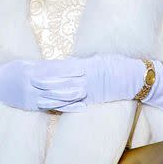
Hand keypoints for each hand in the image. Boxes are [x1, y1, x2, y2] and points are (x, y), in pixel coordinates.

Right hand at [0, 59, 86, 111]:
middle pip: (55, 85)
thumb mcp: (25, 64)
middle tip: (85, 80)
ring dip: (69, 96)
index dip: (67, 70)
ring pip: (54, 97)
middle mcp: (31, 85)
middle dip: (71, 83)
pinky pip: (51, 107)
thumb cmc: (12, 71)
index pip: (53, 71)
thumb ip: (41, 66)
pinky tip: (77, 107)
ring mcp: (32, 97)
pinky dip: (65, 107)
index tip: (80, 67)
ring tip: (83, 93)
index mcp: (31, 72)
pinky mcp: (33, 106)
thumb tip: (60, 65)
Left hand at [30, 54, 145, 105]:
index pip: (61, 67)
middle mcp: (85, 78)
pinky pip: (76, 104)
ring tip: (35, 95)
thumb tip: (70, 61)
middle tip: (28, 81)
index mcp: (85, 65)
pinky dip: (64, 105)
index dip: (47, 69)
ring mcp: (89, 90)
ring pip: (65, 94)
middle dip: (43, 82)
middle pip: (60, 80)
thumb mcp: (99, 57)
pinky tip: (54, 105)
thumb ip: (84, 61)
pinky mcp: (93, 99)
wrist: (134, 77)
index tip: (34, 68)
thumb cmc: (118, 64)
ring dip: (50, 95)